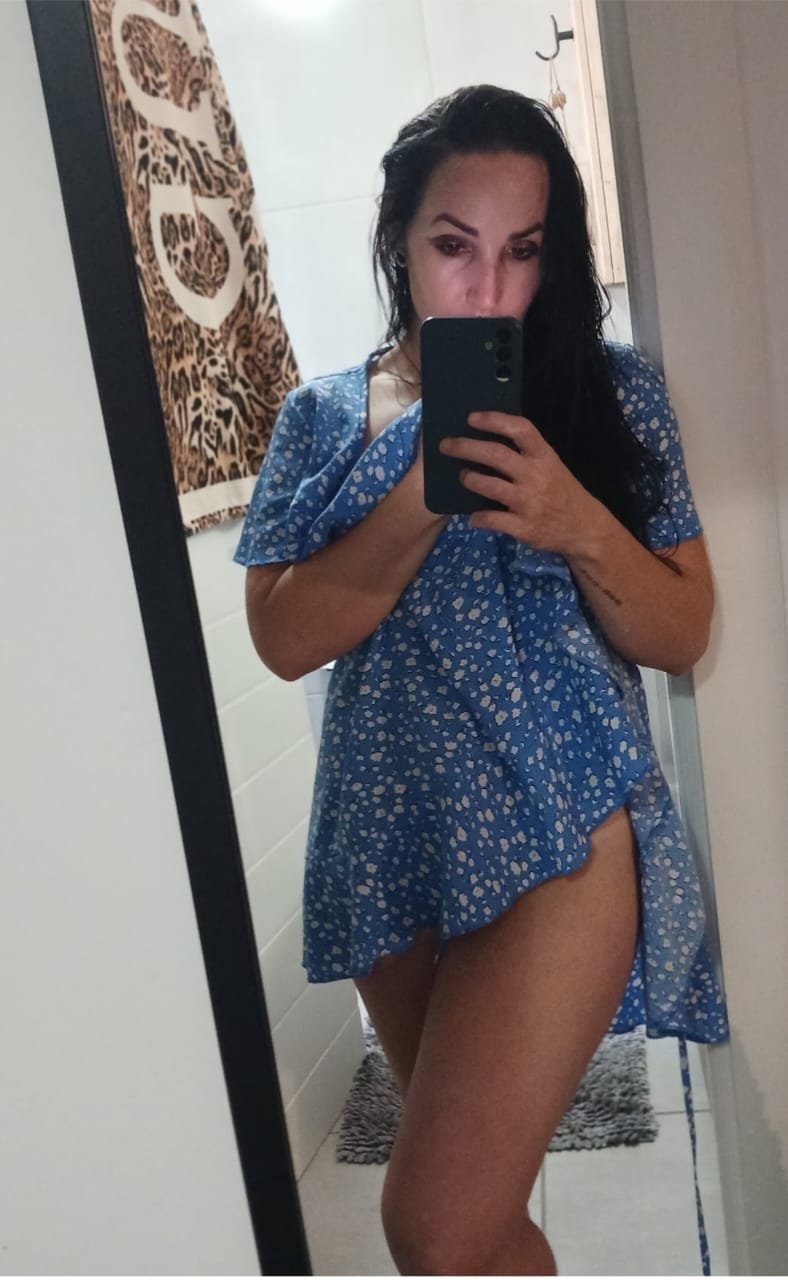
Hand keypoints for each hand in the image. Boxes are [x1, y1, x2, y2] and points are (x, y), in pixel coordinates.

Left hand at [439, 411, 601, 554]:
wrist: (584, 528)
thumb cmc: (562, 492)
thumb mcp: (552, 466)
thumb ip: (527, 454)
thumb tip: (489, 440)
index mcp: (544, 456)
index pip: (520, 429)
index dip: (494, 420)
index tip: (472, 418)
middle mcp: (535, 476)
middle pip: (496, 454)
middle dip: (466, 447)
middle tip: (446, 445)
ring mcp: (529, 503)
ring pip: (490, 486)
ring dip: (470, 479)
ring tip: (463, 477)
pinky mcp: (523, 527)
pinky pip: (491, 519)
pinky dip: (478, 518)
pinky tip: (473, 517)